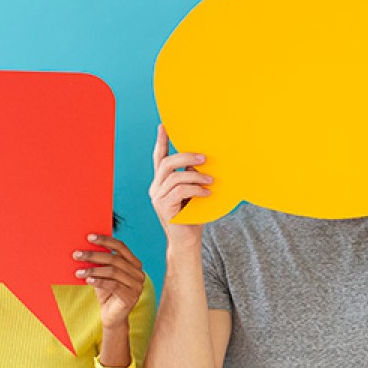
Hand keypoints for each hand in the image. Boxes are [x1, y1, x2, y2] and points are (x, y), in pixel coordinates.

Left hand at [75, 235, 145, 328]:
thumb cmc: (107, 293)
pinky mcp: (131, 297)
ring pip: (113, 272)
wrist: (112, 317)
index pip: (121, 246)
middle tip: (76, 254)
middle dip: (94, 255)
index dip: (105, 240)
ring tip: (78, 271)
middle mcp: (139, 273)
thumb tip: (84, 248)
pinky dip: (99, 281)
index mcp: (135, 264)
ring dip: (93, 270)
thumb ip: (101, 263)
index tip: (89, 237)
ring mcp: (137, 286)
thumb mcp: (103, 275)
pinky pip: (113, 285)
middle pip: (115, 259)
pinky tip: (87, 280)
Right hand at [149, 124, 210, 247]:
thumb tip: (204, 159)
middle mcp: (156, 188)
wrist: (188, 242)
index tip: (164, 125)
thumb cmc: (194, 216)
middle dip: (186, 156)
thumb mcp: (195, 192)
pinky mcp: (162, 207)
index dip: (161, 141)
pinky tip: (207, 192)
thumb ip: (194, 177)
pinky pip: (179, 190)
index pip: (159, 157)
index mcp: (162, 182)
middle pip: (166, 162)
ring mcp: (157, 197)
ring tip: (211, 180)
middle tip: (204, 157)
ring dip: (195, 175)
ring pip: (174, 175)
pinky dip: (195, 188)